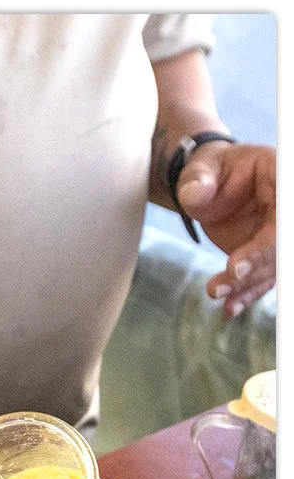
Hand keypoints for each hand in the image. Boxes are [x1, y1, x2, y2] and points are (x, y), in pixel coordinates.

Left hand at [175, 141, 275, 318]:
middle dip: (258, 265)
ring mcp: (277, 233)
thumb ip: (197, 180)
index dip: (271, 240)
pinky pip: (261, 279)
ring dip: (247, 285)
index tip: (244, 260)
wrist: (208, 185)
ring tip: (216, 292)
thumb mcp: (200, 169)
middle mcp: (284, 208)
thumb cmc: (209, 171)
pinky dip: (246, 294)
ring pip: (272, 265)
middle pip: (282, 243)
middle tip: (228, 279)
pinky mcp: (264, 254)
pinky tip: (230, 309)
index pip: (284, 212)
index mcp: (280, 177)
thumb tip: (195, 193)